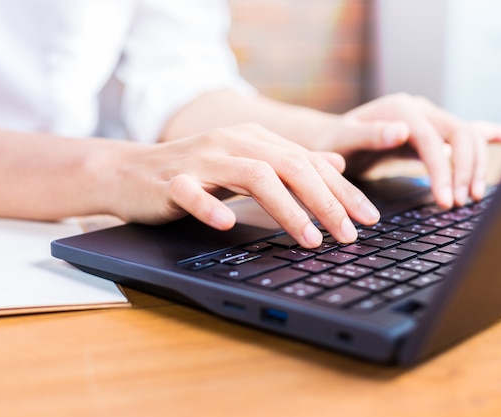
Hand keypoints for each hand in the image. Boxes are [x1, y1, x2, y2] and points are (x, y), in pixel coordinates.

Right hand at [109, 123, 380, 247]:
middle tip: (348, 235)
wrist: (131, 171)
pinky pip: (193, 191)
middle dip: (325, 201)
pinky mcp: (172, 180)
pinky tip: (228, 224)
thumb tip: (335, 164)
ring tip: (310, 239)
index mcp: (256, 140)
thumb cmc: (195, 172)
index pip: (309, 163)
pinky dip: (211, 206)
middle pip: (290, 167)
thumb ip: (291, 163)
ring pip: (253, 176)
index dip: (343, 191)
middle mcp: (234, 143)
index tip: (369, 219)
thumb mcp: (248, 163)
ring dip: (286, 209)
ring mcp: (202, 159)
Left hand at [317, 93, 500, 206]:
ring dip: (477, 165)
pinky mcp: (437, 130)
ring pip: (470, 135)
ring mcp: (432, 118)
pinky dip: (494, 134)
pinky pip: (470, 131)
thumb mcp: (343, 140)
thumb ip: (369, 135)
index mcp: (400, 109)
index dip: (443, 171)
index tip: (446, 200)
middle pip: (460, 134)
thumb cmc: (336, 143)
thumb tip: (401, 131)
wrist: (336, 138)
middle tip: (462, 203)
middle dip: (465, 170)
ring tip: (474, 196)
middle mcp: (421, 110)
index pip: (432, 140)